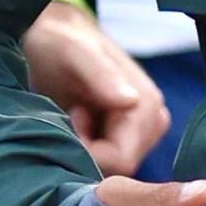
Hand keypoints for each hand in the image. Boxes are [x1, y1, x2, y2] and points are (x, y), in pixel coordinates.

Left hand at [24, 0, 173, 172]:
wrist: (52, 35)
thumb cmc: (59, 41)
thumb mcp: (74, 52)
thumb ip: (101, 75)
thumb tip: (131, 102)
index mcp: (147, 104)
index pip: (122, 160)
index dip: (88, 153)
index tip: (68, 122)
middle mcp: (153, 121)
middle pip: (120, 169)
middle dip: (88, 151)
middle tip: (69, 116)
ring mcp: (144, 132)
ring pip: (115, 169)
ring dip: (87, 150)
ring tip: (72, 115)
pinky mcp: (130, 137)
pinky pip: (110, 162)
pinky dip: (88, 149)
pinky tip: (77, 123)